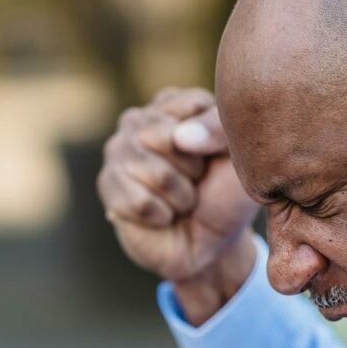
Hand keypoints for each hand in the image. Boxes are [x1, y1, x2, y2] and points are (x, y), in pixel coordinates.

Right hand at [97, 87, 258, 323]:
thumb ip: (218, 130)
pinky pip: (139, 201)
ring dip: (180, 197)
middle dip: (193, 170)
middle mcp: (140, 120)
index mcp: (174, 104)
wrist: (210, 242)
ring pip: (155, 172)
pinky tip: (162, 216)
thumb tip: (178, 137)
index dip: (212, 141)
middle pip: (168, 137)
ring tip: (181, 200)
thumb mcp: (238, 156)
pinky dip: (162, 216)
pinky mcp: (108, 184)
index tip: (215, 159)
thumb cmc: (226, 194)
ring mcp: (118, 150)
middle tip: (195, 182)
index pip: (192, 106)